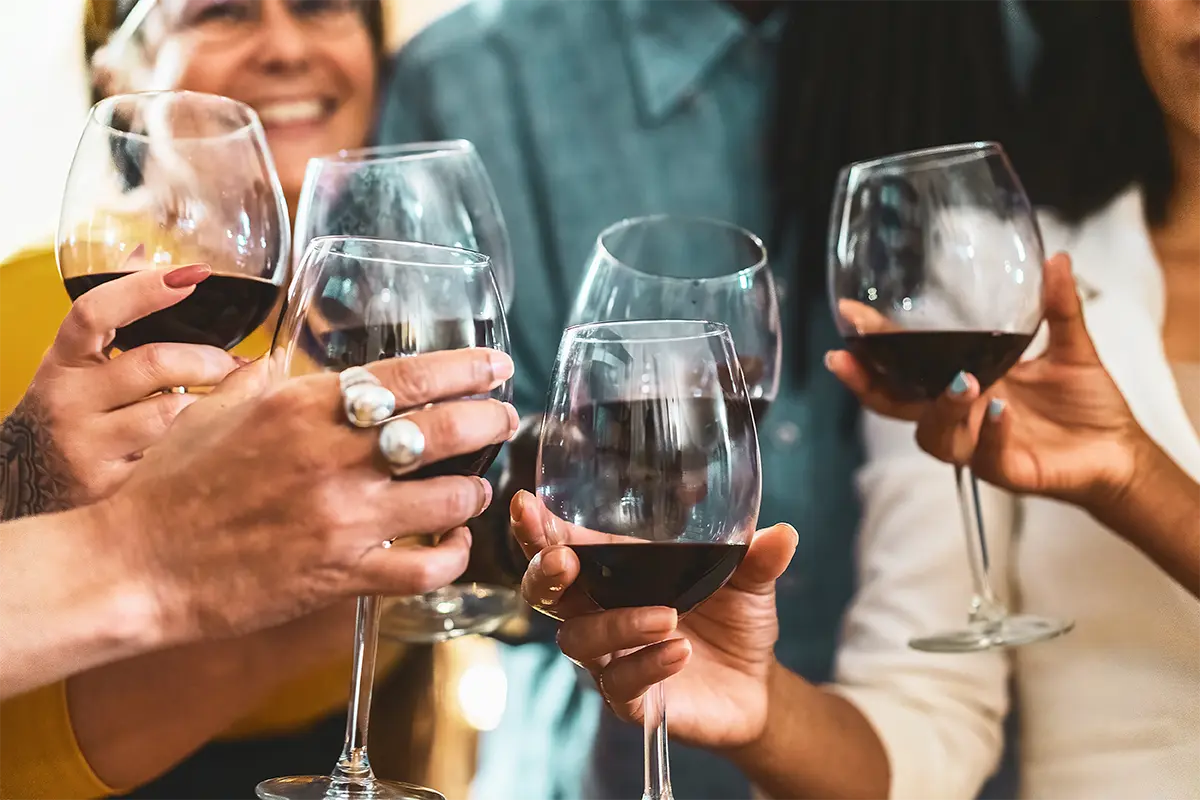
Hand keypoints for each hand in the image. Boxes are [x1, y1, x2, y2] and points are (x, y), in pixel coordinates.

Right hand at [1, 261, 237, 518]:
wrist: (26, 483)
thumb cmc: (70, 408)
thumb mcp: (78, 361)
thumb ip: (112, 314)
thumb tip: (146, 252)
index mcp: (62, 359)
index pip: (94, 312)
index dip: (143, 289)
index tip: (194, 275)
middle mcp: (69, 399)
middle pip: (153, 364)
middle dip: (209, 360)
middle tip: (241, 363)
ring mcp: (87, 445)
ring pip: (172, 416)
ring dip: (217, 403)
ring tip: (242, 397)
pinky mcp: (111, 487)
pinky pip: (175, 459)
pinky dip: (204, 444)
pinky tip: (220, 438)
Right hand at [87, 346, 519, 643]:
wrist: (136, 565)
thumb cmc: (169, 486)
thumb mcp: (213, 412)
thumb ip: (261, 383)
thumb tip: (288, 362)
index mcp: (302, 407)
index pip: (408, 376)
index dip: (465, 368)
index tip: (496, 365)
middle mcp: (331, 456)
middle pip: (445, 429)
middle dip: (490, 419)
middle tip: (506, 417)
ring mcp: (341, 518)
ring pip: (448, 499)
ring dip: (474, 491)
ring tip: (477, 487)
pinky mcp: (339, 575)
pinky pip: (422, 570)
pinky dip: (452, 558)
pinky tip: (454, 547)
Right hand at [510, 490, 797, 750]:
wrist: (757, 685)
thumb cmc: (735, 619)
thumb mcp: (750, 581)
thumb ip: (757, 556)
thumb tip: (782, 532)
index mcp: (616, 571)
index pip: (563, 544)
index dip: (538, 527)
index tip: (527, 504)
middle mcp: (600, 611)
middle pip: (544, 592)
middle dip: (543, 571)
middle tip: (562, 557)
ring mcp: (610, 657)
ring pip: (579, 640)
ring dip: (616, 624)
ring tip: (667, 616)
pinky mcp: (629, 699)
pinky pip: (618, 683)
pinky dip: (646, 664)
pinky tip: (678, 652)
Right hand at [827, 253, 1147, 505]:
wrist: (1121, 453)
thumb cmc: (1087, 405)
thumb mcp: (1072, 347)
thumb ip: (1059, 306)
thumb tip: (1057, 259)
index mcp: (965, 380)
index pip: (907, 365)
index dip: (874, 345)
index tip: (850, 315)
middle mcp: (962, 415)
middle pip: (896, 405)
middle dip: (867, 383)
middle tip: (847, 359)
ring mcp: (978, 446)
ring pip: (934, 435)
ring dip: (941, 408)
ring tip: (964, 381)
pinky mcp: (1006, 471)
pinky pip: (986, 456)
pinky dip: (990, 432)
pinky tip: (1001, 409)